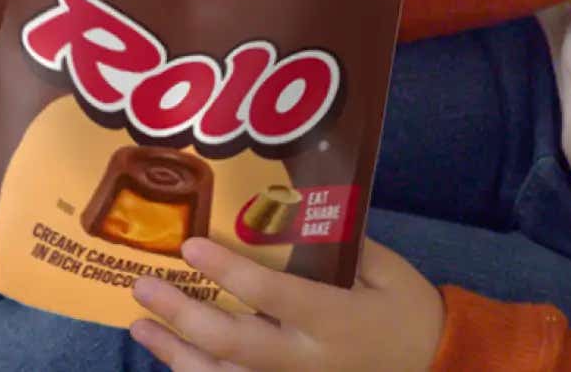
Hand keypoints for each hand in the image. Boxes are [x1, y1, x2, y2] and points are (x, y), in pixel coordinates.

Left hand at [129, 237, 442, 371]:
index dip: (228, 271)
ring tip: (138, 326)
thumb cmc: (407, 312)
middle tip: (143, 286)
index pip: (270, 295)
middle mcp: (303, 359)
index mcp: (332, 319)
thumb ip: (341, 245)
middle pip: (230, 343)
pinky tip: (172, 359)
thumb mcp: (387, 270)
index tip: (191, 245)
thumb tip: (290, 213)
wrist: (431, 367)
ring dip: (174, 352)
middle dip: (181, 315)